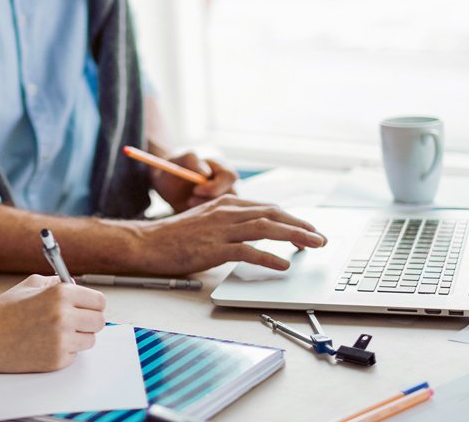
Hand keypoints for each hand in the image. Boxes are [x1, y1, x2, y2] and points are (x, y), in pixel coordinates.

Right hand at [0, 274, 106, 371]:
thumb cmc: (4, 311)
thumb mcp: (30, 285)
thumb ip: (57, 282)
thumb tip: (76, 285)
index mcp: (60, 294)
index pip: (99, 301)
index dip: (93, 303)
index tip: (88, 306)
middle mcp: (64, 316)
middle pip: (99, 321)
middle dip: (89, 320)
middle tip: (76, 320)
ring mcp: (61, 341)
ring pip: (90, 340)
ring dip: (79, 336)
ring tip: (57, 332)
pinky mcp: (57, 360)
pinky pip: (75, 355)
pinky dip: (65, 350)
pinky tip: (46, 343)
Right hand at [134, 197, 326, 274]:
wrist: (148, 243)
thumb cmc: (175, 236)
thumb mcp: (206, 222)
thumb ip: (229, 224)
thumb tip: (253, 235)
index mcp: (226, 204)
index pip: (267, 207)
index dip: (291, 217)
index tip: (309, 227)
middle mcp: (226, 212)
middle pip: (272, 214)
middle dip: (300, 225)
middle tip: (320, 237)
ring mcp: (220, 229)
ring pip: (265, 228)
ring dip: (293, 236)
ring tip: (312, 246)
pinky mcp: (213, 247)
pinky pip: (247, 251)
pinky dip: (268, 257)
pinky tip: (282, 265)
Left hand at [151, 150, 237, 211]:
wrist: (168, 185)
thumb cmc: (176, 169)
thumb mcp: (178, 161)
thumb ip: (191, 160)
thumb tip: (205, 173)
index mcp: (221, 168)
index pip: (230, 176)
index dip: (216, 185)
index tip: (196, 190)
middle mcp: (226, 186)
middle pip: (231, 197)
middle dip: (208, 200)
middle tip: (190, 200)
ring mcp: (223, 201)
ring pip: (224, 210)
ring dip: (205, 209)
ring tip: (189, 203)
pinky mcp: (216, 215)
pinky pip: (215, 221)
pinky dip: (202, 218)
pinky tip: (191, 211)